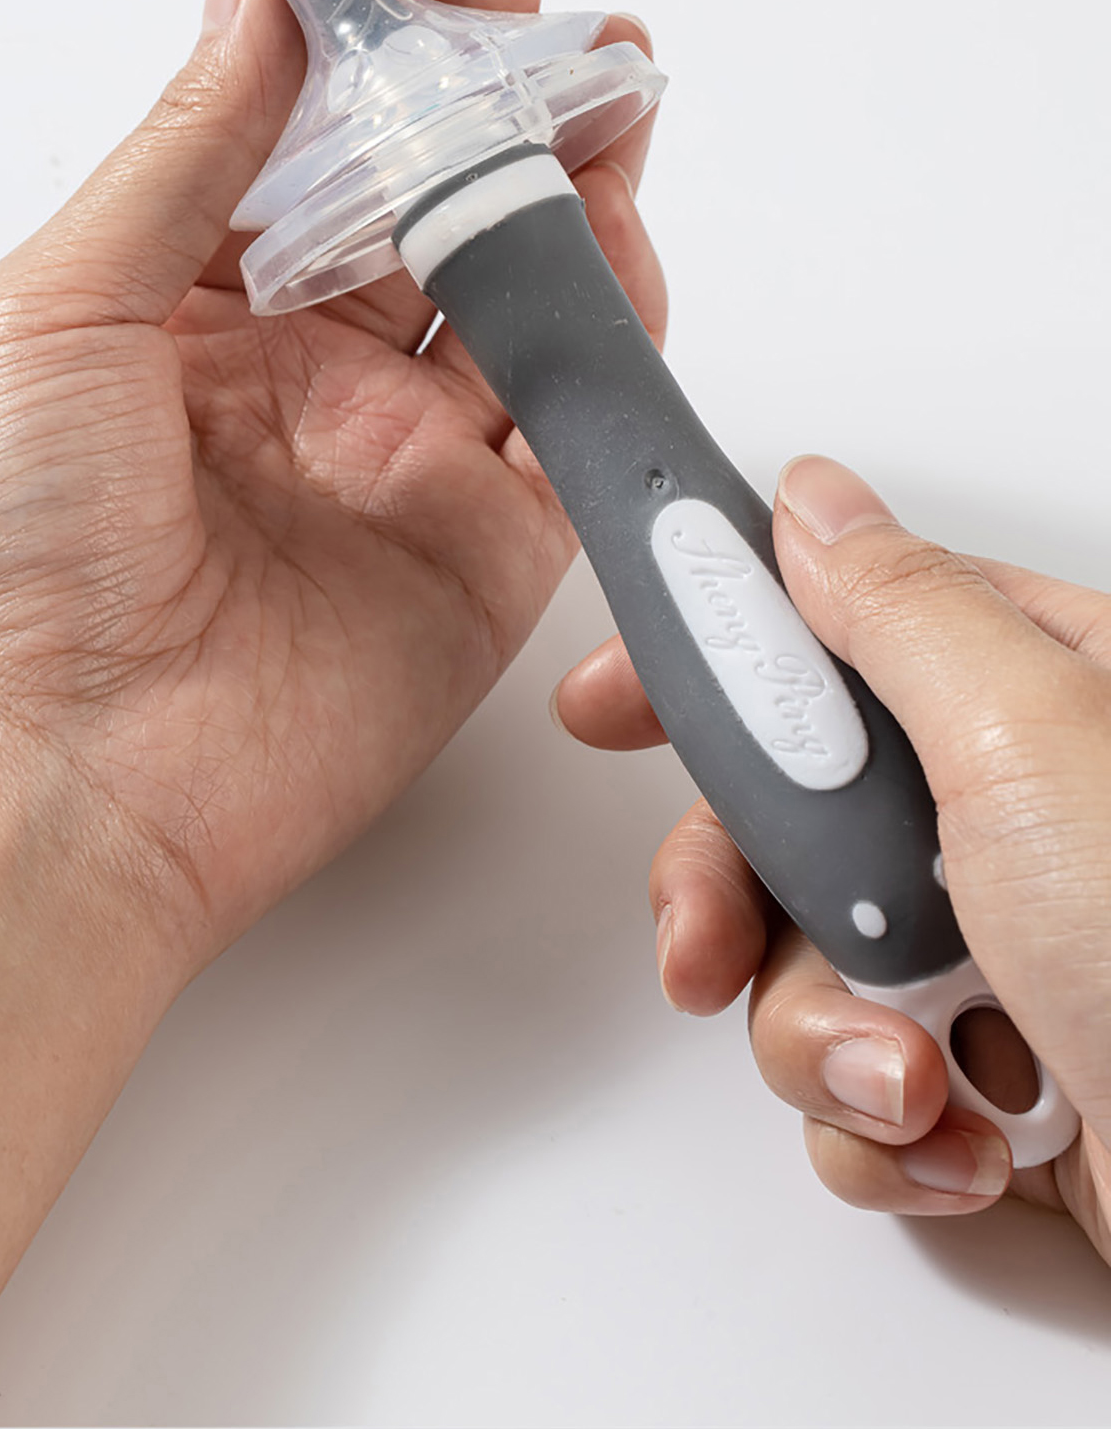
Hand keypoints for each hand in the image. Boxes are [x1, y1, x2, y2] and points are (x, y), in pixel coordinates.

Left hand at [0, 0, 661, 1408]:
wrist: (72, 779)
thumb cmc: (14, 555)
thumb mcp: (71, 299)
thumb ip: (195, 140)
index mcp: (190, 299)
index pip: (299, 125)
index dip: (358, 20)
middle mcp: (303, 365)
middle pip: (421, 186)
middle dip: (477, 72)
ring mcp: (401, 448)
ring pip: (511, 277)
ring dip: (560, 163)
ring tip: (596, 67)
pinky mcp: (485, 539)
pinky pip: (570, 407)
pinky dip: (608, 309)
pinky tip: (609, 220)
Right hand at [554, 453, 1110, 1261]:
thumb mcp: (1031, 737)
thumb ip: (899, 610)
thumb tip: (813, 504)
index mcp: (1037, 697)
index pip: (834, 635)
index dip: (713, 661)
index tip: (613, 697)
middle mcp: (1014, 817)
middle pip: (788, 816)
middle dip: (738, 898)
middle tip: (711, 942)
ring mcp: (1002, 950)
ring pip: (803, 964)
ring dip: (832, 1043)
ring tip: (922, 1079)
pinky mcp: (995, 1079)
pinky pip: (857, 1084)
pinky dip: (893, 1132)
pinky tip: (973, 1144)